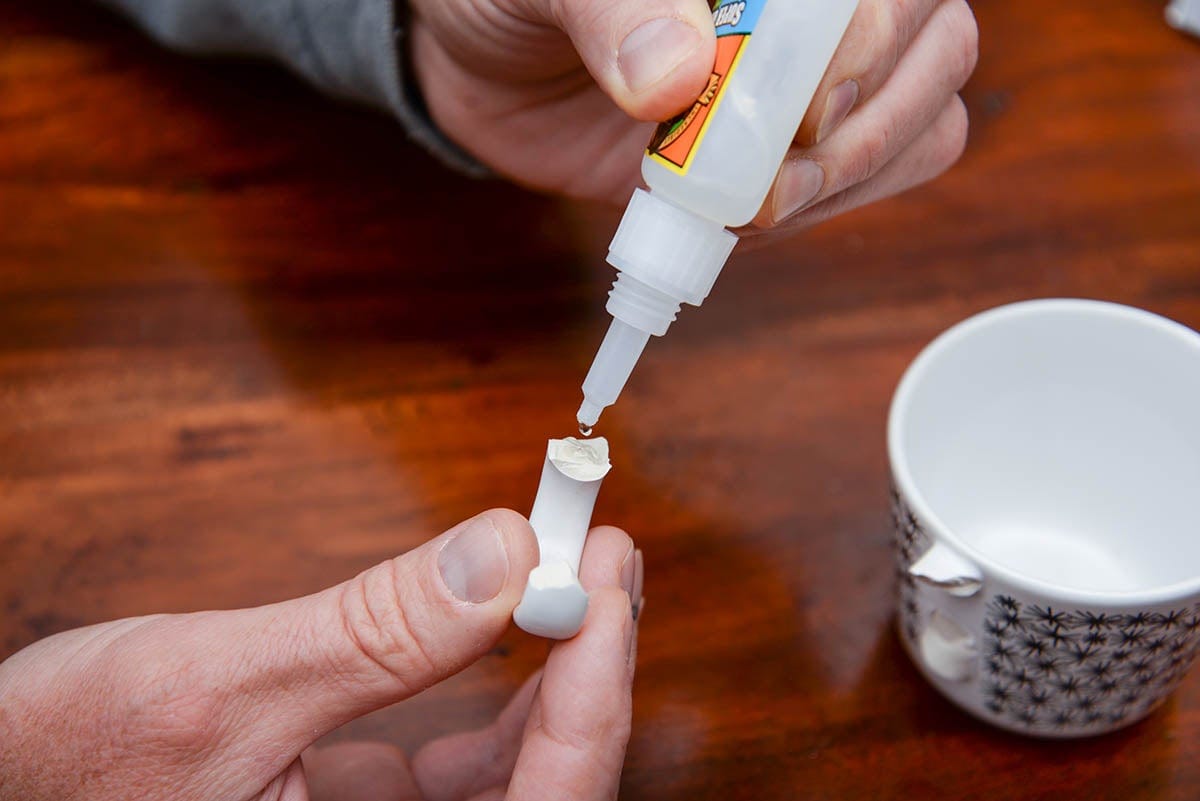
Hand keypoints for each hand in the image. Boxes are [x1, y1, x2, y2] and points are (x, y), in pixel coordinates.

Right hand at [0, 510, 643, 800]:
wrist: (3, 783)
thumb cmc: (61, 766)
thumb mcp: (217, 686)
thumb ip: (371, 632)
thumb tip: (501, 555)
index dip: (596, 696)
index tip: (608, 580)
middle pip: (550, 791)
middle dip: (591, 670)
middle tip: (605, 557)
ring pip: (519, 779)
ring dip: (556, 673)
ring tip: (574, 573)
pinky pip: (468, 770)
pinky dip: (501, 690)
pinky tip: (508, 624)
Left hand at [410, 0, 977, 237]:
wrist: (483, 59)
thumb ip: (612, 11)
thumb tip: (675, 75)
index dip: (865, 41)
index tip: (794, 105)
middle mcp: (822, 11)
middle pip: (938, 45)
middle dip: (862, 123)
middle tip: (766, 172)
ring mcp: (819, 80)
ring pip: (925, 119)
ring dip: (849, 176)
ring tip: (750, 203)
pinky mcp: (794, 153)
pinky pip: (876, 180)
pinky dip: (830, 211)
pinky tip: (749, 216)